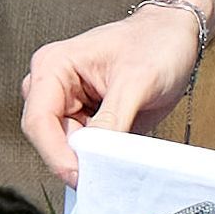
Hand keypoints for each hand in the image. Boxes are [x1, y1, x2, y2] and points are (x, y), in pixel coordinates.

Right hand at [15, 2, 206, 183]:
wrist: (176, 36)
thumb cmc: (156, 42)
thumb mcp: (137, 80)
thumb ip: (113, 119)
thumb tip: (96, 157)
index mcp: (53, 66)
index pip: (39, 121)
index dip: (56, 154)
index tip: (81, 177)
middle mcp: (54, 87)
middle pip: (48, 139)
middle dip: (75, 158)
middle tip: (106, 173)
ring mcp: (69, 106)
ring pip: (66, 149)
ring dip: (91, 160)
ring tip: (120, 158)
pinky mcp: (87, 121)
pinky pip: (86, 150)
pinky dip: (102, 158)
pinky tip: (121, 155)